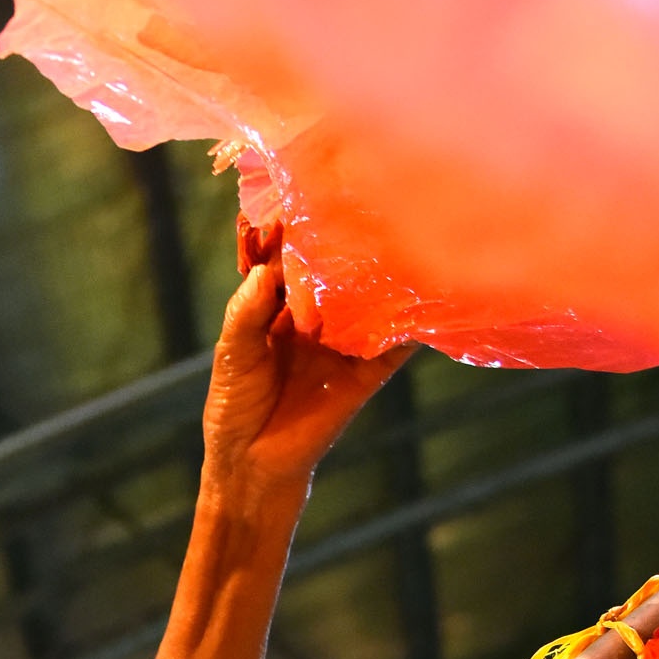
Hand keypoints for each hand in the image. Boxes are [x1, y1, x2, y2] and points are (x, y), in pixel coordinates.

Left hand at [200, 218, 406, 506]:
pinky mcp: (364, 374)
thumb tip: (268, 272)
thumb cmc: (235, 407)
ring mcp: (343, 343)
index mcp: (276, 306)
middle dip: (347, 243)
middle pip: (335, 273)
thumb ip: (246, 313)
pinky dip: (410, 327)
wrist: (252, 466)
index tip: (311, 192)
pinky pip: (393, 346)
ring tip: (403, 239)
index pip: (291, 258)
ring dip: (384, 278)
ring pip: (369, 302)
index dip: (298, 229)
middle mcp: (315, 317)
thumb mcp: (232, 355)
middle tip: (367, 203)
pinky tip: (426, 302)